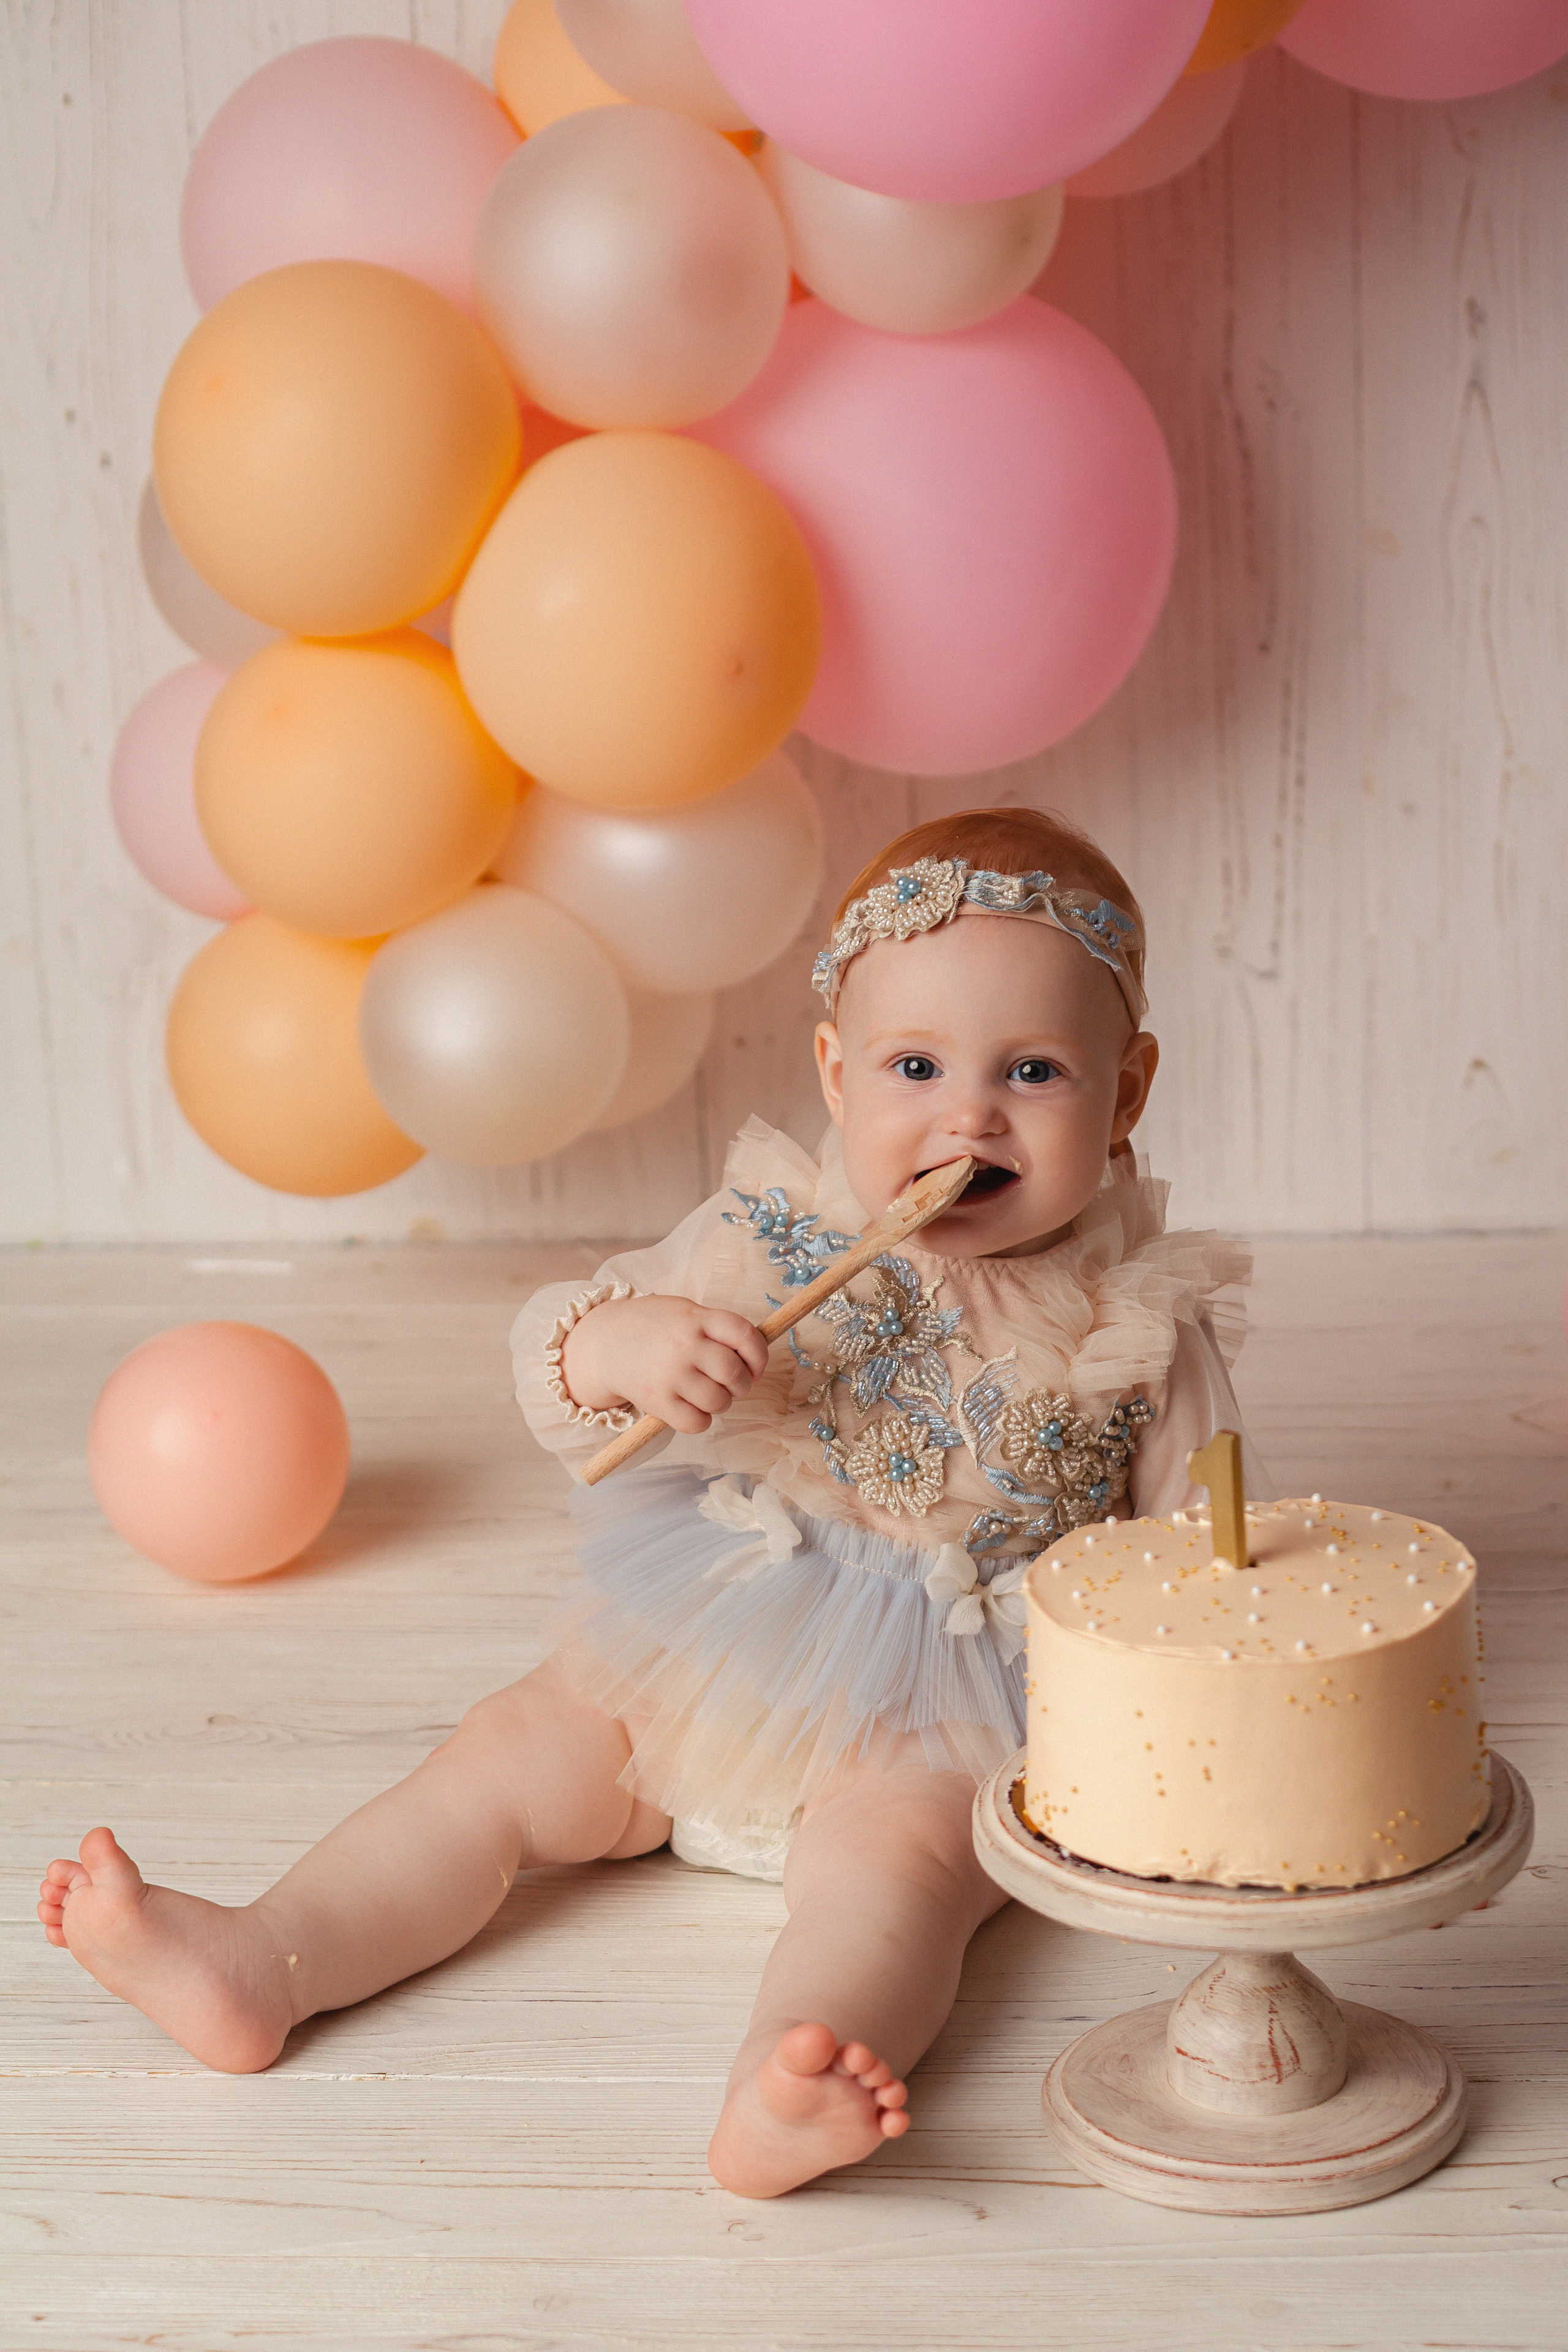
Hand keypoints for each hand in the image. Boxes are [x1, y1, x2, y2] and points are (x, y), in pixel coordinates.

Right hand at [561, 1293, 769, 1433]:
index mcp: (696, 1318)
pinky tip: (692, 1408)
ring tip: (709, 1394)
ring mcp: (669, 1374)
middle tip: (733, 1384)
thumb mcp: (685, 1312)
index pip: (745, 1335)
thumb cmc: (654, 1327)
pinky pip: (697, 1422)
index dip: (759, 1355)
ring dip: (722, 1402)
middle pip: (734, 1372)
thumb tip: (757, 1357)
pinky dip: (702, 1420)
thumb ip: (718, 1328)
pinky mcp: (656, 1401)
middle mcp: (684, 1345)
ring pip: (719, 1401)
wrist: (605, 1343)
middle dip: (742, 1383)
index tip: (755, 1365)